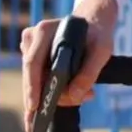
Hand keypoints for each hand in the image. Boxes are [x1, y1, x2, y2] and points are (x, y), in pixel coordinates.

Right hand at [20, 0, 118, 131]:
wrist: (94, 22)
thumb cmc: (98, 35)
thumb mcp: (102, 51)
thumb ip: (89, 72)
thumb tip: (75, 96)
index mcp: (45, 31)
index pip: (32, 62)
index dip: (32, 87)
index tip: (34, 107)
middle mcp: (32, 38)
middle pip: (32, 76)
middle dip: (47, 97)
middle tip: (65, 109)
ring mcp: (30, 47)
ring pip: (35, 80)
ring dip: (54, 94)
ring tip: (82, 96)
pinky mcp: (33, 56)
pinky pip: (38, 78)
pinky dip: (51, 90)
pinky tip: (61, 101)